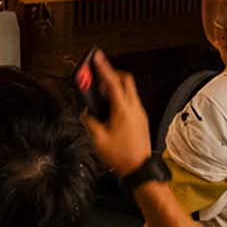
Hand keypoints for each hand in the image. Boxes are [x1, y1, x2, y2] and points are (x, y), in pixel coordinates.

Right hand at [80, 49, 150, 177]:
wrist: (140, 170)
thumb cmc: (122, 157)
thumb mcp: (98, 139)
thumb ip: (89, 121)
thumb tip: (84, 113)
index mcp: (123, 110)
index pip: (113, 82)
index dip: (103, 67)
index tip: (97, 56)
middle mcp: (134, 108)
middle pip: (126, 80)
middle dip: (112, 74)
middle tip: (99, 75)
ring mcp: (140, 113)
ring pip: (129, 90)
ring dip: (115, 87)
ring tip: (102, 94)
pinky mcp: (141, 120)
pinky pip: (131, 101)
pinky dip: (120, 98)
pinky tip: (110, 108)